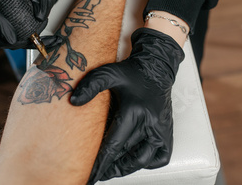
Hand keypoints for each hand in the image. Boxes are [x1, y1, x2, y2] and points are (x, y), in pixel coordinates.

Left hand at [70, 28, 184, 182]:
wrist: (157, 67)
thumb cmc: (132, 72)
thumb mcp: (108, 73)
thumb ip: (90, 85)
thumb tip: (74, 101)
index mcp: (134, 110)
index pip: (114, 145)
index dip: (101, 164)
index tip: (91, 175)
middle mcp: (149, 122)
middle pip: (127, 155)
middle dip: (110, 168)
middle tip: (97, 173)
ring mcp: (160, 129)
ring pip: (143, 159)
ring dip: (126, 167)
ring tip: (111, 170)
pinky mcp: (167, 131)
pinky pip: (159, 157)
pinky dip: (147, 162)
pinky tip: (134, 160)